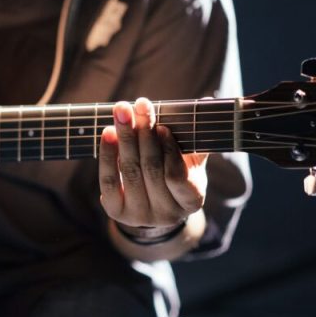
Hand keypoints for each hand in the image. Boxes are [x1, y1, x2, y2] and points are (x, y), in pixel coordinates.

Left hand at [99, 97, 207, 233]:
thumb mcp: (191, 160)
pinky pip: (109, 180)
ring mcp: (140, 215)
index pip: (177, 176)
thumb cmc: (176, 173)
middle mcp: (166, 214)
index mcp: (191, 201)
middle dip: (144, 134)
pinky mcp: (116, 212)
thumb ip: (196, 136)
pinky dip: (108, 154)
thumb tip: (207, 101)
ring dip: (125, 137)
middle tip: (140, 105)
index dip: (169, 151)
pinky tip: (108, 132)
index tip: (162, 127)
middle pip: (151, 169)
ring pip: (130, 171)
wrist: (152, 203)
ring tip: (122, 111)